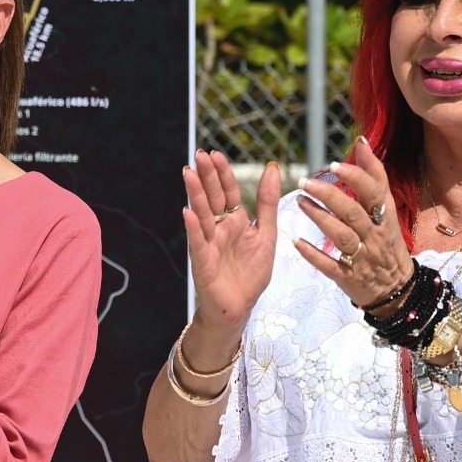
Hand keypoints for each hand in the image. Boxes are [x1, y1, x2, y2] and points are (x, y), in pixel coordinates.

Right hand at [182, 153, 281, 336]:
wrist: (240, 307)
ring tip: (189, 174)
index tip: (216, 154)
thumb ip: (267, 203)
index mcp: (235, 221)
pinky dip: (193, 228)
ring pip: (202, 215)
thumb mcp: (266, 234)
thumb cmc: (250, 274)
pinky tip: (188, 213)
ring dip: (195, 195)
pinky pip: (197, 242)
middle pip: (213, 198)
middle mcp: (219, 228)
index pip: (228, 192)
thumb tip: (273, 168)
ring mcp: (209, 243)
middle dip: (207, 177)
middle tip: (200, 155)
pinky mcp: (203, 262)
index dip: (223, 174)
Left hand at [294, 136, 415, 308]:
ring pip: (342, 235)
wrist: (397, 289)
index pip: (375, 192)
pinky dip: (314, 254)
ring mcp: (363, 257)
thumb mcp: (386, 210)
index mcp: (384, 217)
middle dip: (330, 195)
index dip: (356, 177)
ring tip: (300, 201)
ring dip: (320, 218)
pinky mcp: (350, 277)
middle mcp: (375, 235)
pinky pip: (331, 265)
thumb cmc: (386, 242)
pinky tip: (297, 242)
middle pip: (353, 212)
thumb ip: (373, 178)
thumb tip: (361, 143)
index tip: (334, 165)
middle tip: (305, 181)